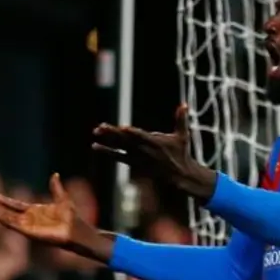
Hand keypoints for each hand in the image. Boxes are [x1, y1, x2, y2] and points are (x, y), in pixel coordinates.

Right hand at [0, 173, 81, 246]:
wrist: (75, 230)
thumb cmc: (71, 217)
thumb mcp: (62, 198)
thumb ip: (56, 187)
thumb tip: (55, 174)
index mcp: (35, 211)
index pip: (16, 206)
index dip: (6, 201)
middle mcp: (29, 219)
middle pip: (8, 212)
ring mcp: (27, 226)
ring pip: (6, 218)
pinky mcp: (27, 232)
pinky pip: (12, 225)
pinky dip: (3, 218)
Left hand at [92, 104, 215, 198]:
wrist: (178, 175)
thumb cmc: (181, 153)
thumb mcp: (182, 136)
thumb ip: (181, 120)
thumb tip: (185, 104)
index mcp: (155, 143)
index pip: (142, 137)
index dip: (133, 132)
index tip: (123, 128)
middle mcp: (144, 151)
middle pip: (126, 141)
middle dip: (113, 134)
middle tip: (100, 127)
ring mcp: (138, 158)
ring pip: (120, 148)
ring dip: (107, 142)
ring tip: (95, 135)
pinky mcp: (134, 163)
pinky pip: (118, 157)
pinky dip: (107, 152)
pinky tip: (96, 147)